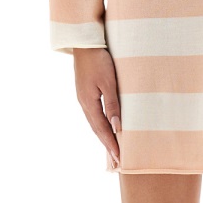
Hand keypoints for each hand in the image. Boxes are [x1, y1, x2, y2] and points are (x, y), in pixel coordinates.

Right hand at [71, 47, 120, 166]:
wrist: (85, 42)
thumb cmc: (99, 60)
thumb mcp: (109, 82)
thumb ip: (113, 105)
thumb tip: (117, 127)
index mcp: (88, 103)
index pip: (101, 129)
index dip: (110, 144)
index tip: (119, 158)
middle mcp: (84, 103)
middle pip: (97, 129)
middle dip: (107, 144)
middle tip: (117, 160)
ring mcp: (84, 98)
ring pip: (95, 122)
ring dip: (104, 136)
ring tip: (113, 148)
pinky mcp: (86, 92)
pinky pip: (94, 114)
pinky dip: (101, 124)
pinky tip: (107, 127)